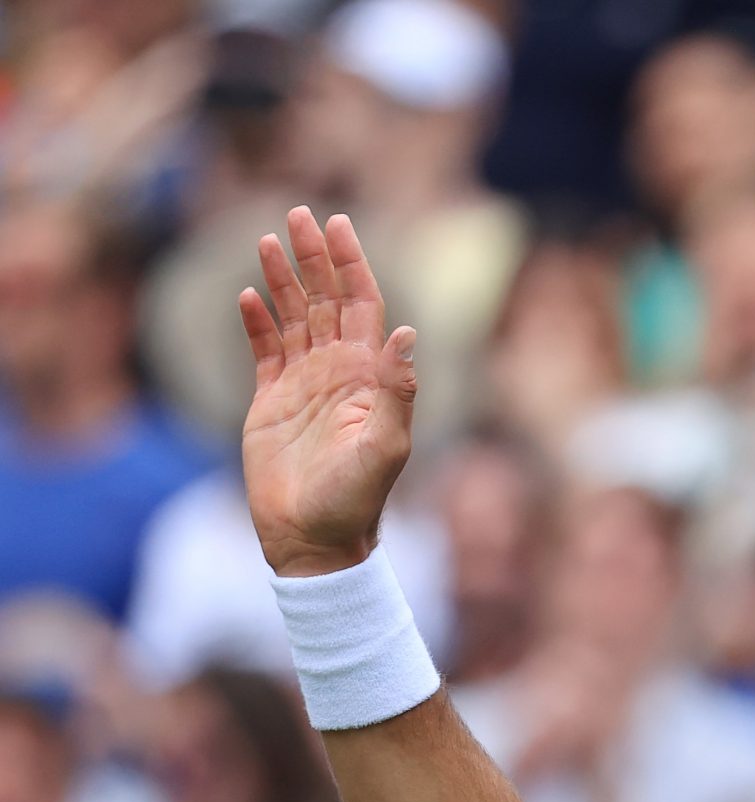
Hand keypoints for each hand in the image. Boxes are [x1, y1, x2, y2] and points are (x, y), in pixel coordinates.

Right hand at [238, 207, 417, 576]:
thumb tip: (408, 333)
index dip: (352, 264)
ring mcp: (304, 384)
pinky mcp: (270, 402)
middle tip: (299, 213)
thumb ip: (397, 390)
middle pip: (325, 300)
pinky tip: (249, 292)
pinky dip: (255, 321)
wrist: (315, 538)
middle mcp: (339, 371)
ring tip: (269, 238)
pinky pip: (263, 350)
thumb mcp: (386, 446)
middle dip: (315, 258)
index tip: (338, 224)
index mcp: (369, 376)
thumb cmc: (358, 499)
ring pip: (292, 317)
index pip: (362, 305)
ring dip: (283, 279)